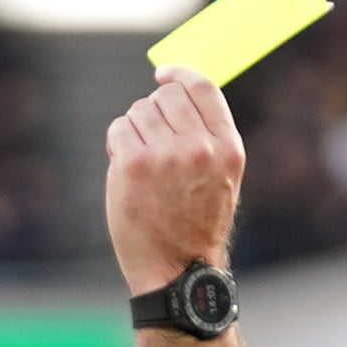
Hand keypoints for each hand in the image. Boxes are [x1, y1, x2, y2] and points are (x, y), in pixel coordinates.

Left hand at [103, 69, 244, 294]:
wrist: (177, 272)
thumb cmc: (194, 224)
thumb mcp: (219, 177)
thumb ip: (206, 135)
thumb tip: (177, 88)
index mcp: (228, 148)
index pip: (203, 87)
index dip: (179, 74)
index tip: (162, 73)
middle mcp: (201, 148)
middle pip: (167, 95)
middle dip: (155, 113)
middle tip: (153, 146)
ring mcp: (167, 156)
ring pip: (140, 111)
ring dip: (136, 132)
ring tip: (145, 169)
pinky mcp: (134, 165)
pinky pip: (119, 129)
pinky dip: (118, 146)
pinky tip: (129, 173)